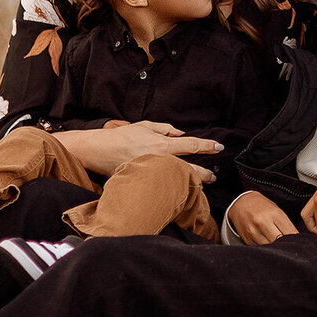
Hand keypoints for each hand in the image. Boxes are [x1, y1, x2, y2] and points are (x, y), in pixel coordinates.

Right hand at [52, 120, 220, 180]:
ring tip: (200, 185)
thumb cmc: (121, 136)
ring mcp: (152, 173)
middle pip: (189, 168)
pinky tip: (177, 191)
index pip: (191, 145)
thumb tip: (181, 133)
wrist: (98, 150)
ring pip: (177, 179)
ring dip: (190, 182)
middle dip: (204, 173)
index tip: (219, 147)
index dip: (207, 146)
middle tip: (213, 176)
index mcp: (162, 144)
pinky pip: (161, 185)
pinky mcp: (143, 182)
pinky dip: (170, 187)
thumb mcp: (144, 125)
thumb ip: (165, 129)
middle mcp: (159, 160)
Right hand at [227, 192, 297, 244]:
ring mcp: (254, 232)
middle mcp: (263, 222)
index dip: (296, 241)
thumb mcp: (276, 211)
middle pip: (280, 242)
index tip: (299, 244)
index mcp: (275, 214)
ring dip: (276, 250)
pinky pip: (260, 249)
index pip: (290, 233)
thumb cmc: (262, 207)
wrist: (241, 203)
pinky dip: (266, 250)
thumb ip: (286, 225)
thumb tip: (297, 240)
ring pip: (270, 248)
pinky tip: (268, 247)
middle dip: (286, 246)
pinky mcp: (247, 239)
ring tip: (279, 248)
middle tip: (290, 248)